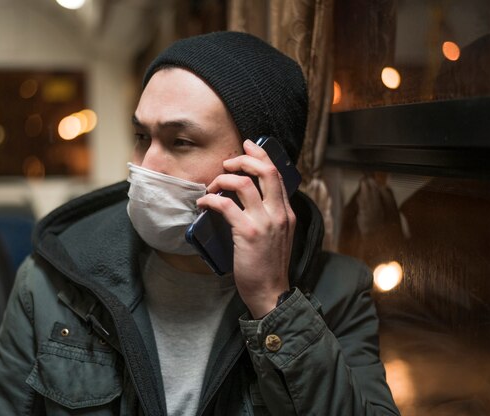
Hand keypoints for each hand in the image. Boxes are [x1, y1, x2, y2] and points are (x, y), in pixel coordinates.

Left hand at [196, 139, 295, 317]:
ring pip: (244, 184)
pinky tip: (203, 203)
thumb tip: (247, 198)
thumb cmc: (268, 266)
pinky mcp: (248, 233)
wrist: (270, 292)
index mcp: (287, 212)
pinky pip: (226, 206)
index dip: (261, 156)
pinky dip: (211, 200)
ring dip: (223, 180)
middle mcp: (279, 213)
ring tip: (212, 186)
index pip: (277, 174)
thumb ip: (268, 216)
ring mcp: (265, 223)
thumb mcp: (277, 236)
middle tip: (227, 162)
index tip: (248, 145)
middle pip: (266, 171)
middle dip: (244, 159)